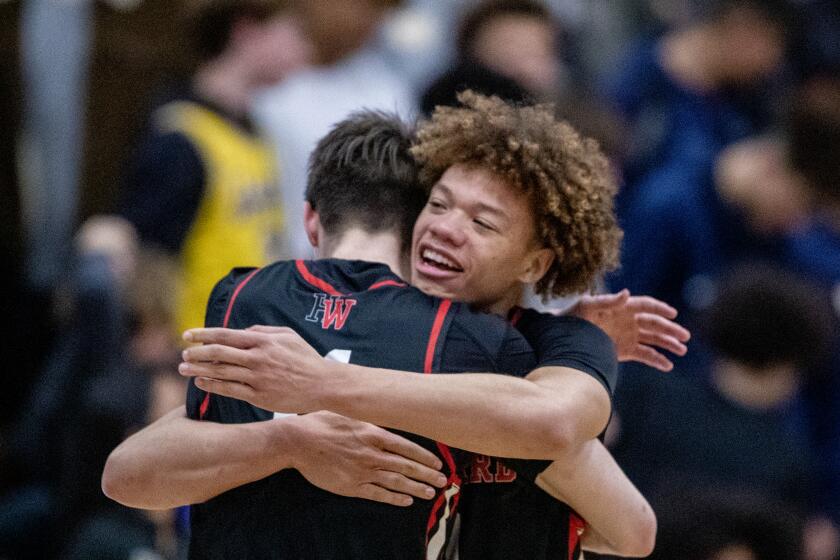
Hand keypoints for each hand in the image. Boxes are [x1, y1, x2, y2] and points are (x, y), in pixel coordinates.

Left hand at [179, 325, 333, 412]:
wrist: (323, 385)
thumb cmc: (306, 358)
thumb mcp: (288, 336)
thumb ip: (263, 331)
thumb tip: (241, 331)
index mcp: (263, 341)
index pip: (225, 335)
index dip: (203, 334)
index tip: (187, 334)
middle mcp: (257, 358)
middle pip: (218, 353)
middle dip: (196, 352)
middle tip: (183, 353)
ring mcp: (257, 378)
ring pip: (221, 372)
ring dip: (199, 369)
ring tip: (183, 368)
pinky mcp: (259, 396)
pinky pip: (230, 389)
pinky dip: (212, 385)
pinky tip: (200, 382)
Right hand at [285, 411, 446, 506]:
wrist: (297, 441)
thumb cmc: (321, 422)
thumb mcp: (349, 413)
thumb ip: (369, 418)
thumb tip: (388, 414)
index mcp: (372, 433)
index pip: (406, 446)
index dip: (424, 456)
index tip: (438, 462)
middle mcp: (371, 453)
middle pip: (406, 466)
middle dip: (427, 474)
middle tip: (443, 480)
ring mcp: (362, 471)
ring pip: (396, 482)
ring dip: (416, 488)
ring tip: (431, 492)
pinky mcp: (351, 486)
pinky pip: (378, 494)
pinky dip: (394, 498)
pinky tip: (406, 500)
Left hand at [569, 290, 689, 370]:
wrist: (562, 340)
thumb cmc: (572, 318)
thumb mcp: (587, 306)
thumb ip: (607, 301)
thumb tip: (627, 293)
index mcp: (621, 307)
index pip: (646, 305)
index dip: (660, 309)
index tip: (673, 314)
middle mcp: (628, 321)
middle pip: (654, 323)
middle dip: (670, 329)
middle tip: (686, 336)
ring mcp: (628, 336)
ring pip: (653, 339)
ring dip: (668, 344)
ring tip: (682, 351)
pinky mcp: (625, 351)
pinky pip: (645, 355)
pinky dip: (656, 360)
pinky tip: (668, 366)